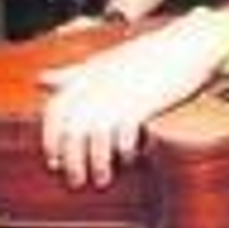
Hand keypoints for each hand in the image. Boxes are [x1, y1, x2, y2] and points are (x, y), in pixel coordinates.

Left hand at [39, 19, 218, 188]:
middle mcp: (97, 86)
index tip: (54, 161)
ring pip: (95, 139)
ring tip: (101, 180)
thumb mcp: (104, 61)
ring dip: (97, 164)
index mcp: (86, 75)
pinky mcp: (141, 104)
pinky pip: (124, 137)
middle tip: (75, 181)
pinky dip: (124, 152)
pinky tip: (128, 160)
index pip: (55, 111)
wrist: (187, 46)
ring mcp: (118, 95)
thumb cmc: (147, 55)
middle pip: (72, 131)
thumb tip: (41, 79)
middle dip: (71, 161)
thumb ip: (73, 73)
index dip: (51, 139)